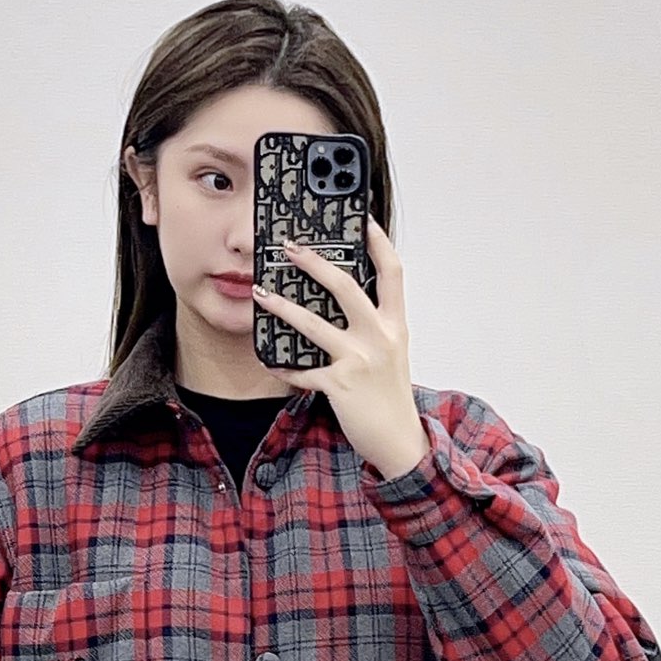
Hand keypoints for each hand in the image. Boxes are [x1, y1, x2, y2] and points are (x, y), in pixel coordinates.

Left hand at [252, 215, 428, 478]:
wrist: (401, 441)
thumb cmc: (391, 396)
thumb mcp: (392, 353)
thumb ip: (374, 326)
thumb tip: (346, 301)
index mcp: (394, 325)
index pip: (392, 273)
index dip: (378, 242)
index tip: (362, 220)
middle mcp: (380, 337)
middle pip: (346, 287)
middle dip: (315, 263)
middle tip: (290, 247)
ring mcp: (359, 360)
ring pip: (314, 324)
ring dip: (282, 306)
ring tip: (260, 292)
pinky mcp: (339, 384)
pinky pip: (302, 370)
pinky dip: (283, 364)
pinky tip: (268, 358)